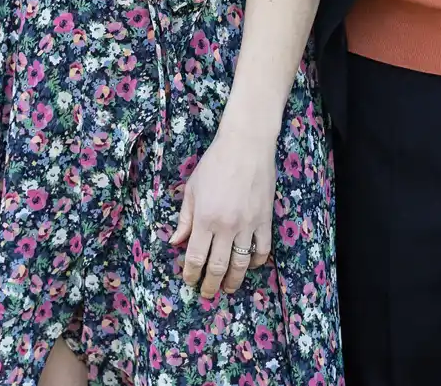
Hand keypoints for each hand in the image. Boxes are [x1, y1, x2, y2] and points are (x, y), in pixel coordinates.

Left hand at [170, 122, 274, 299]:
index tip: (189, 281)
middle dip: (210, 284)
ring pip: (241, 264)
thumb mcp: (192, 188)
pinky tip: (250, 266)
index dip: (191, 274)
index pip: (196, 257)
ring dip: (233, 281)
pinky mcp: (265, 220)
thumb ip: (184, 218)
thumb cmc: (215, 163)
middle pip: (217, 267)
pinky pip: (262, 250)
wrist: (246, 145)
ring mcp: (248, 225)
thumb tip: (175, 242)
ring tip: (228, 289)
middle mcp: (226, 226)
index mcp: (205, 219)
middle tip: (208, 294)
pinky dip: (256, 263)